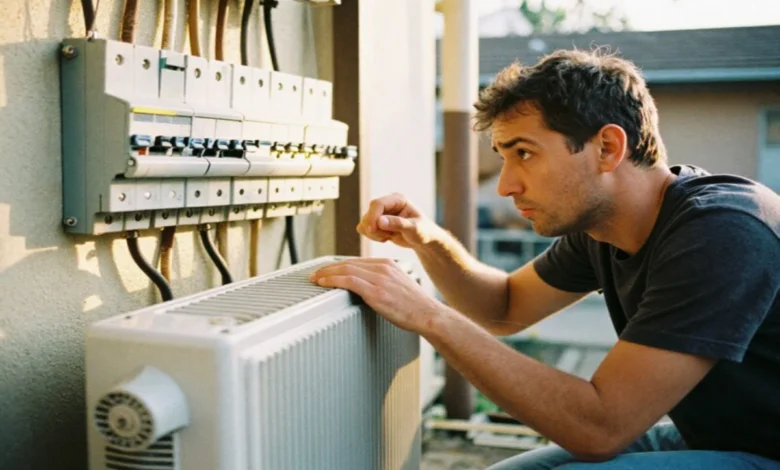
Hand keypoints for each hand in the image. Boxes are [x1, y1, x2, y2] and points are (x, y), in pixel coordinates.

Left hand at [310, 258, 442, 334]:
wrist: (428, 314)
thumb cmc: (414, 305)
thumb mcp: (397, 285)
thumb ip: (381, 281)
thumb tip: (364, 287)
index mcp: (387, 264)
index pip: (355, 261)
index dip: (337, 266)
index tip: (326, 271)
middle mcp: (382, 267)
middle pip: (347, 263)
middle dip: (328, 268)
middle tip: (315, 274)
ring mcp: (379, 278)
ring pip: (345, 270)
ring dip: (326, 274)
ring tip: (315, 279)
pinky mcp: (376, 291)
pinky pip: (348, 281)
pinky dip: (332, 280)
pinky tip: (323, 283)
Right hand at [358, 193, 438, 248]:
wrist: (423, 239)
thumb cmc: (423, 231)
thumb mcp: (414, 228)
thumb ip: (398, 224)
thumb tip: (380, 221)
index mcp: (397, 199)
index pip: (377, 204)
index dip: (372, 216)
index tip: (372, 230)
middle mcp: (387, 204)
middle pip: (369, 213)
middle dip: (374, 228)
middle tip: (387, 237)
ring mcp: (381, 213)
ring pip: (364, 222)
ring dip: (374, 233)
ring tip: (390, 236)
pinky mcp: (376, 223)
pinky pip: (364, 229)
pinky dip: (372, 236)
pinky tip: (386, 238)